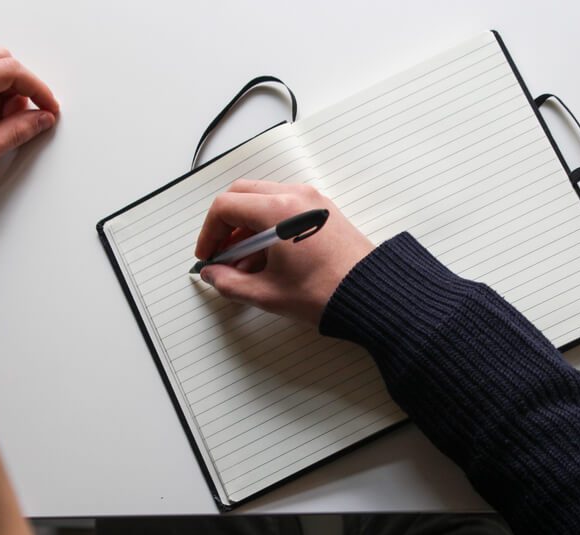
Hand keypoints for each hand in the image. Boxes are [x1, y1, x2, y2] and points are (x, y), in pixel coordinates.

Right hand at [195, 180, 374, 325]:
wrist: (371, 295)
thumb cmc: (328, 292)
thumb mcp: (267, 294)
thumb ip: (230, 283)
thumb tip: (213, 275)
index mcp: (278, 211)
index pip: (225, 207)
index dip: (209, 233)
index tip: (208, 255)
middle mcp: (295, 197)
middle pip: (242, 195)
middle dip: (225, 225)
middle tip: (221, 255)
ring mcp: (312, 201)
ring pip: (263, 200)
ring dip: (246, 227)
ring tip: (244, 264)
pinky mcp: (323, 211)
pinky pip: (285, 208)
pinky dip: (268, 227)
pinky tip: (267, 258)